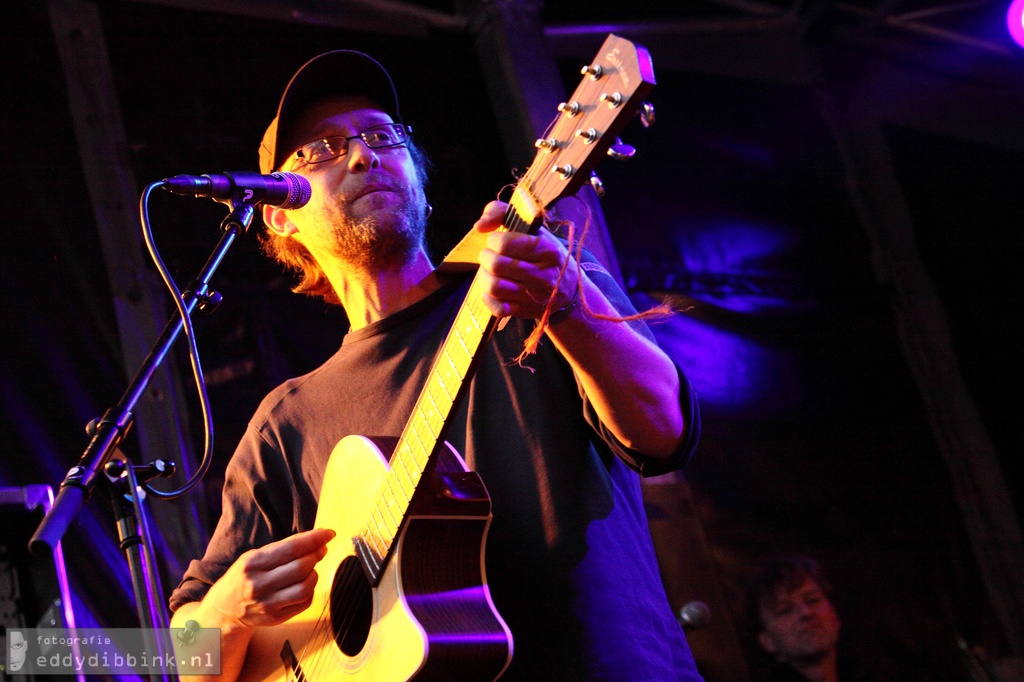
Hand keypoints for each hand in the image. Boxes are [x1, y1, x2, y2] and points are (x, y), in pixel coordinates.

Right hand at [203, 527, 334, 629]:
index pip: (291, 548)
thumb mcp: (256, 555)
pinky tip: (304, 584)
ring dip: (314, 574)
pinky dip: (310, 590)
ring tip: (309, 568)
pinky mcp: (276, 619)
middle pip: (301, 567)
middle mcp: (259, 585)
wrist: (225, 609)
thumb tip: (319, 540)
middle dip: (315, 555)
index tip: (328, 533)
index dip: (314, 539)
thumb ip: (285, 547)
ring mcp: (267, 604)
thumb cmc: (244, 576)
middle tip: (319, 550)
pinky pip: (304, 602)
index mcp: (252, 563)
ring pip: (305, 587)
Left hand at [473, 201, 578, 319]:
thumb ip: (502, 213)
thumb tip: (479, 226)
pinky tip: (493, 289)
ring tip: (489, 271)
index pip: (506, 244)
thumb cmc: (544, 253)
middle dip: (486, 257)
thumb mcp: (533, 227)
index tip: (497, 240)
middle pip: (497, 265)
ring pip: (494, 287)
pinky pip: (497, 308)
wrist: (569, 288)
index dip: (493, 240)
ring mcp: (535, 297)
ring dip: (484, 276)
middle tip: (490, 255)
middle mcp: (544, 275)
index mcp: (548, 250)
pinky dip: (488, 297)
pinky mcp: (525, 312)